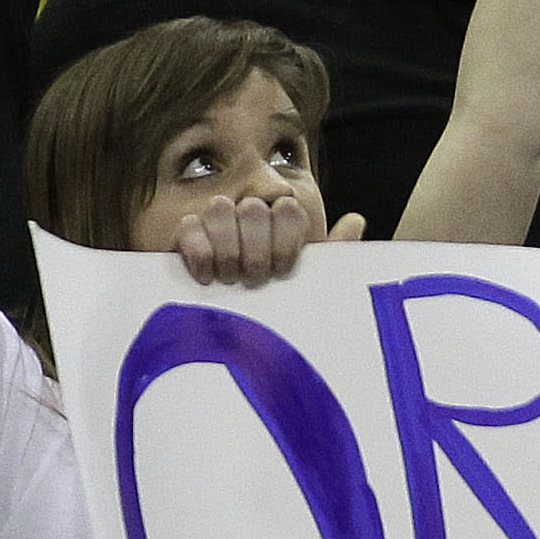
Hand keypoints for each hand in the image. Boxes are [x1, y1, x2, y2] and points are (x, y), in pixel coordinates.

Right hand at [173, 194, 363, 286]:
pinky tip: (206, 278)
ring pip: (220, 209)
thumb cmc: (274, 301)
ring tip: (230, 280)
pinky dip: (200, 253)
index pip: (288, 209)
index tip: (283, 273)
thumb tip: (355, 220)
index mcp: (279, 220)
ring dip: (228, 250)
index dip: (286, 242)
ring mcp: (214, 220)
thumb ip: (332, 252)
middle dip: (256, 251)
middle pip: (253, 209)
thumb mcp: (307, 283)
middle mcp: (247, 213)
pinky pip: (189, 227)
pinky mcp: (184, 233)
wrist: (227, 330)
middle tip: (255, 282)